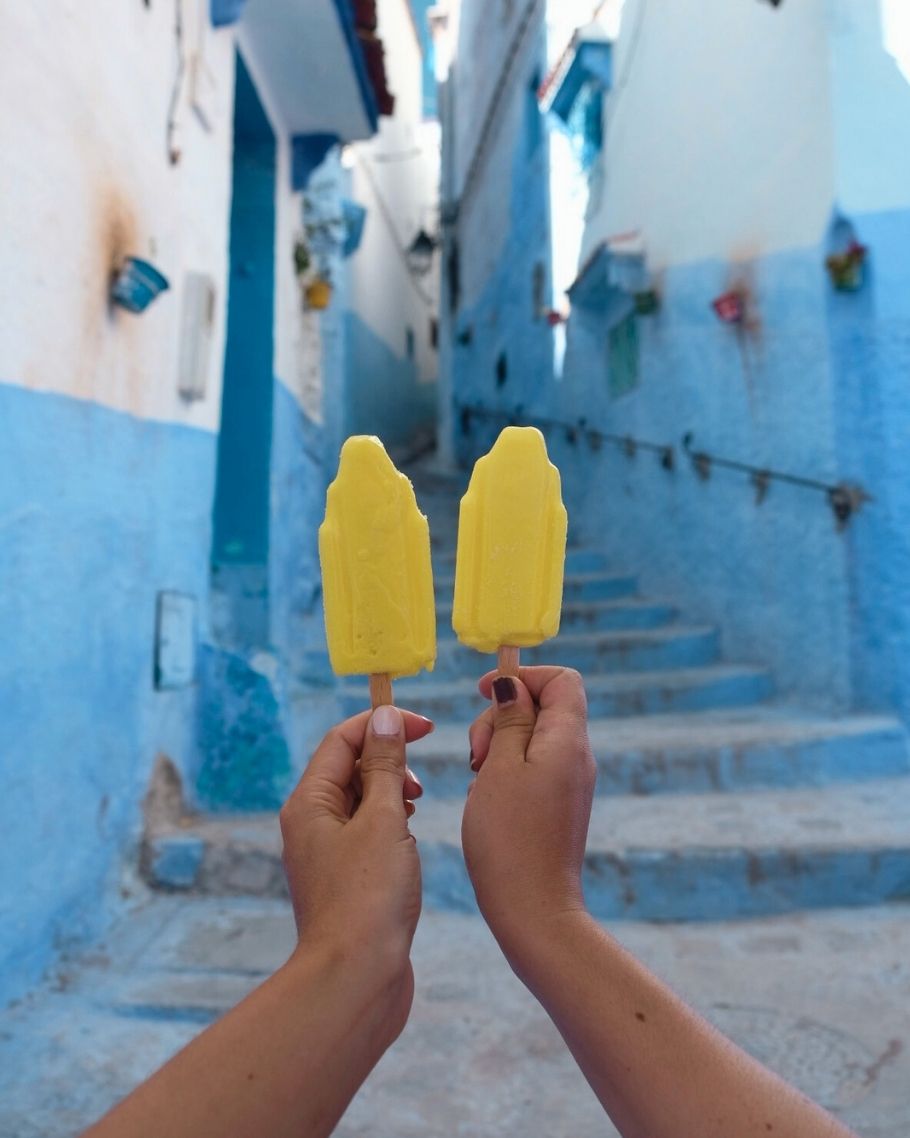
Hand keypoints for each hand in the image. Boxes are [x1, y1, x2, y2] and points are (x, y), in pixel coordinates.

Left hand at [280, 707, 432, 992]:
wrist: (356, 978)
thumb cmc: (369, 897)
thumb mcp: (384, 819)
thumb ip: (386, 766)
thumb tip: (384, 719)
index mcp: (309, 802)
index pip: (341, 739)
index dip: (382, 724)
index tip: (425, 726)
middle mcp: (310, 823)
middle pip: (348, 766)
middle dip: (388, 759)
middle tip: (420, 779)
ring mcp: (326, 852)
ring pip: (359, 799)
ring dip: (391, 790)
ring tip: (415, 807)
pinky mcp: (345, 878)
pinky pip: (366, 830)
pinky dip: (390, 821)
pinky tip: (409, 837)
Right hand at [461, 667, 595, 961]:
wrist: (533, 910)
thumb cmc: (510, 838)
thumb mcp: (499, 767)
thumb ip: (509, 719)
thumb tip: (513, 684)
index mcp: (568, 740)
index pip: (561, 679)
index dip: (522, 677)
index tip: (484, 694)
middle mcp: (577, 757)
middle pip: (543, 705)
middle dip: (501, 715)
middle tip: (477, 753)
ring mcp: (570, 782)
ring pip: (533, 737)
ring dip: (499, 744)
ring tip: (478, 776)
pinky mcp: (559, 804)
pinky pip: (533, 766)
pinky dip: (506, 769)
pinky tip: (487, 796)